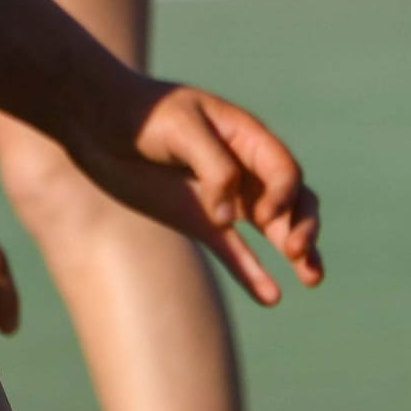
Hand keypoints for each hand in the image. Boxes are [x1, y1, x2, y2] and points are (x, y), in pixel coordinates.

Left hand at [72, 76, 322, 307]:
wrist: (97, 122)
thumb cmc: (141, 113)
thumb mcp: (180, 128)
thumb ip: (213, 167)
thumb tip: (230, 219)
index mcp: (245, 136)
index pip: (285, 171)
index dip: (286, 197)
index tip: (265, 218)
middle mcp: (243, 168)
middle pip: (294, 198)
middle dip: (304, 226)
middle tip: (297, 253)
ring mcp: (224, 197)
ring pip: (275, 227)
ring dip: (297, 250)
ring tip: (313, 278)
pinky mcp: (201, 222)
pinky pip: (236, 252)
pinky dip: (254, 273)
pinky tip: (271, 297)